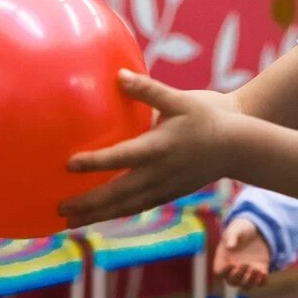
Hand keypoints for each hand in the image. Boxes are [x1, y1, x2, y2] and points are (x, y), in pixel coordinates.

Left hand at [59, 70, 240, 227]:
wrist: (238, 146)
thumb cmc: (208, 116)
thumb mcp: (179, 99)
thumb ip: (147, 90)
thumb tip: (118, 75)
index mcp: (159, 147)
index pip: (121, 157)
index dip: (95, 162)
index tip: (69, 164)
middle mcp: (159, 172)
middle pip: (118, 193)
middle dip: (88, 203)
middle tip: (59, 209)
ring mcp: (165, 187)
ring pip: (125, 206)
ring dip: (97, 215)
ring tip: (69, 221)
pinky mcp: (169, 194)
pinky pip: (138, 207)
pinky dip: (116, 213)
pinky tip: (100, 216)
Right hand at [214, 218, 270, 288]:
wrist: (257, 229)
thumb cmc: (241, 228)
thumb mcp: (236, 228)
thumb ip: (231, 236)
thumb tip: (229, 246)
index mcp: (224, 259)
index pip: (219, 272)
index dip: (224, 272)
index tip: (231, 264)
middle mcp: (234, 269)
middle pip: (232, 282)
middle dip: (239, 276)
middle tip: (246, 264)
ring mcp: (246, 273)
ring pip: (246, 286)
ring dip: (250, 281)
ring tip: (257, 269)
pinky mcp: (259, 272)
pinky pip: (259, 283)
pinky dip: (262, 281)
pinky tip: (264, 272)